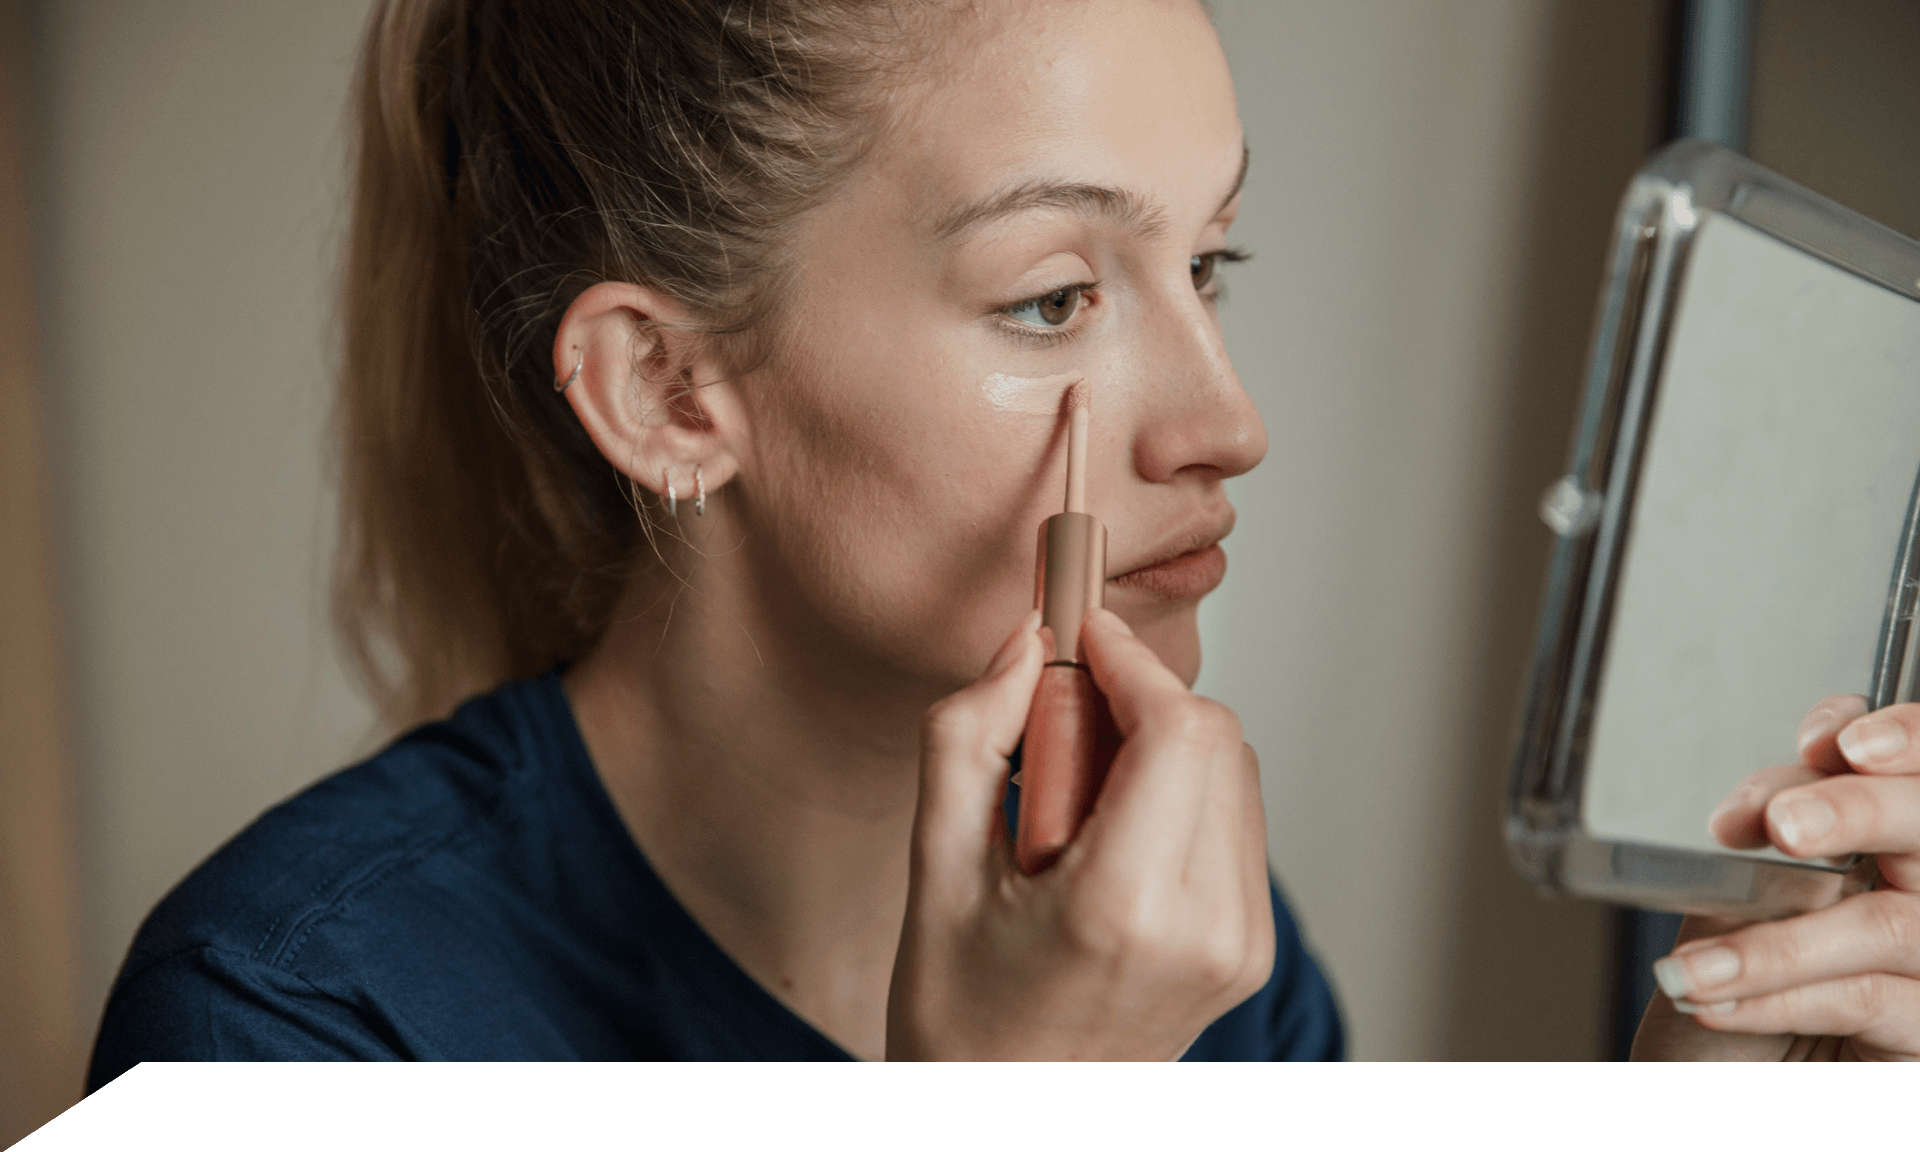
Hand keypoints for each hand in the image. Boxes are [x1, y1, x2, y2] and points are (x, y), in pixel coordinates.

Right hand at [886, 608, 1274, 1060]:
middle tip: (1056, 730)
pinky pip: (1234, 822)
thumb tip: (1023, 645)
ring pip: (1232, 771)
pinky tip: (1107, 838)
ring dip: (1159, 747)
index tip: (1080, 631)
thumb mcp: (933, 870)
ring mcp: (1239, 946)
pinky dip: (1178, 795)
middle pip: (1214, 737)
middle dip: (1137, 701)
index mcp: (1124, 908)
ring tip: (1073, 806)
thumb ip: (970, 736)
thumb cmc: (961, 1021)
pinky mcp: (1248, 952)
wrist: (1009, 1124)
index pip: (1179, 729)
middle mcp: (1205, 929)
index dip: (1131, 660)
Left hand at [1633, 694, 1919, 1060]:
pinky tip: (1717, 1000)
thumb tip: (1774, 806)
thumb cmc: (1731, 987)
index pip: (1918, 766)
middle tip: (1784, 826)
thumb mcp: (1739, 899)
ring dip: (1775, 942)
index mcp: (1889, 843)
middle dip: (1856, 810)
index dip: (1902, 736)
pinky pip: (1866, 998)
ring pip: (1889, 923)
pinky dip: (1778, 995)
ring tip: (1694, 965)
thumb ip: (1774, 841)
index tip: (1828, 742)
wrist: (1715, 1083)